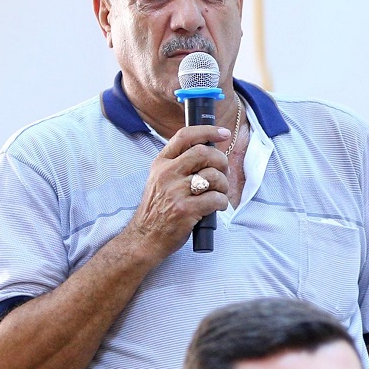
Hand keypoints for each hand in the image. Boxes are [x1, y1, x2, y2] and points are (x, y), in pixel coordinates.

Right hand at [126, 122, 232, 255]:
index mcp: (161, 163)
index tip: (223, 134)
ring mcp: (175, 192)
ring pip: (213, 176)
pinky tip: (217, 206)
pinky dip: (222, 202)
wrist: (145, 237)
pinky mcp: (185, 210)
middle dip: (221, 161)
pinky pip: (216, 199)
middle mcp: (167, 174)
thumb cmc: (158, 209)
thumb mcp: (160, 180)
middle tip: (223, 172)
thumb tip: (209, 152)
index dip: (207, 131)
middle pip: (204, 153)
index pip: (184, 136)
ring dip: (224, 185)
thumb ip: (179, 164)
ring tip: (219, 192)